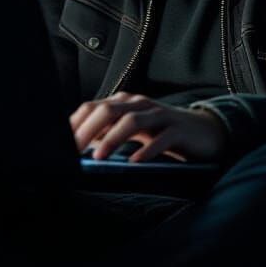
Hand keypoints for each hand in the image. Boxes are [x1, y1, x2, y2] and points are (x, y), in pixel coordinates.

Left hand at [70, 92, 226, 162]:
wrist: (204, 132)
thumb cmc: (162, 132)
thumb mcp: (132, 131)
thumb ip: (108, 133)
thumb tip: (78, 145)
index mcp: (126, 103)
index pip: (94, 107)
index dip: (76, 124)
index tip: (61, 143)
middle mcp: (140, 104)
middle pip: (109, 110)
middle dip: (88, 130)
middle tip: (74, 151)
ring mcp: (160, 115)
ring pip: (132, 121)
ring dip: (113, 139)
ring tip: (98, 158)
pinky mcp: (178, 129)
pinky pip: (161, 138)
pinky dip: (146, 150)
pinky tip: (134, 162)